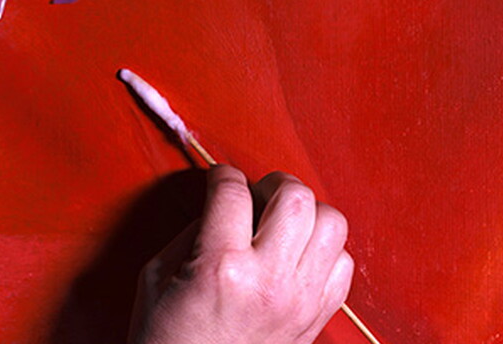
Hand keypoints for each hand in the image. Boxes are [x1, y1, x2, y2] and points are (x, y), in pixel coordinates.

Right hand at [128, 165, 353, 343]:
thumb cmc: (167, 342)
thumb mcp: (158, 278)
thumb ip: (194, 231)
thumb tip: (223, 201)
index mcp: (221, 268)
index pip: (233, 191)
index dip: (223, 175)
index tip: (219, 179)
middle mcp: (269, 281)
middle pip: (295, 196)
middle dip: (273, 183)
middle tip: (255, 195)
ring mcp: (300, 301)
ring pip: (332, 223)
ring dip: (307, 213)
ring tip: (281, 223)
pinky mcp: (316, 318)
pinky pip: (343, 264)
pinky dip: (325, 251)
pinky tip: (297, 256)